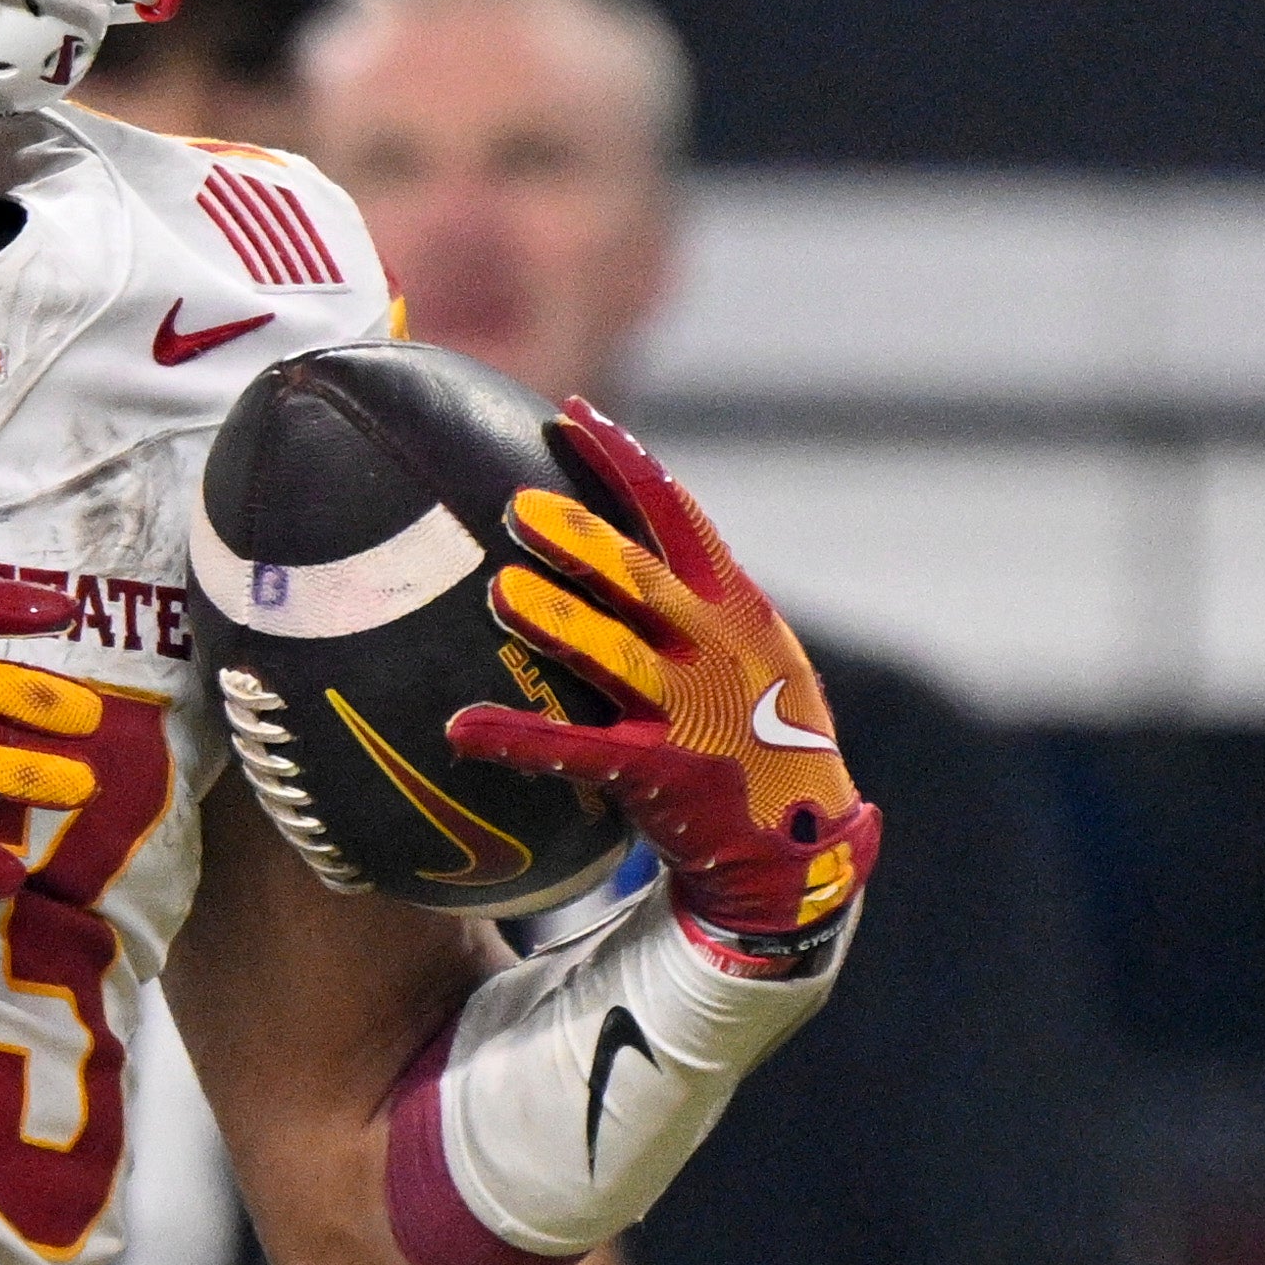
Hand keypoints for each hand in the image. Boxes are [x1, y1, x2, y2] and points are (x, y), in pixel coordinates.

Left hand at [445, 400, 878, 959]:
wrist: (801, 848)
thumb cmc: (761, 739)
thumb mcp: (752, 654)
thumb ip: (695, 602)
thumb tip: (616, 542)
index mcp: (738, 609)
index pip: (679, 516)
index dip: (625, 464)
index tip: (574, 416)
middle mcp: (717, 652)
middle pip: (642, 580)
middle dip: (581, 539)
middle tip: (518, 505)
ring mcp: (691, 714)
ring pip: (613, 656)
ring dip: (556, 622)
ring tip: (498, 592)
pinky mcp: (662, 775)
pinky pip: (576, 750)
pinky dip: (518, 738)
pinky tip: (463, 726)